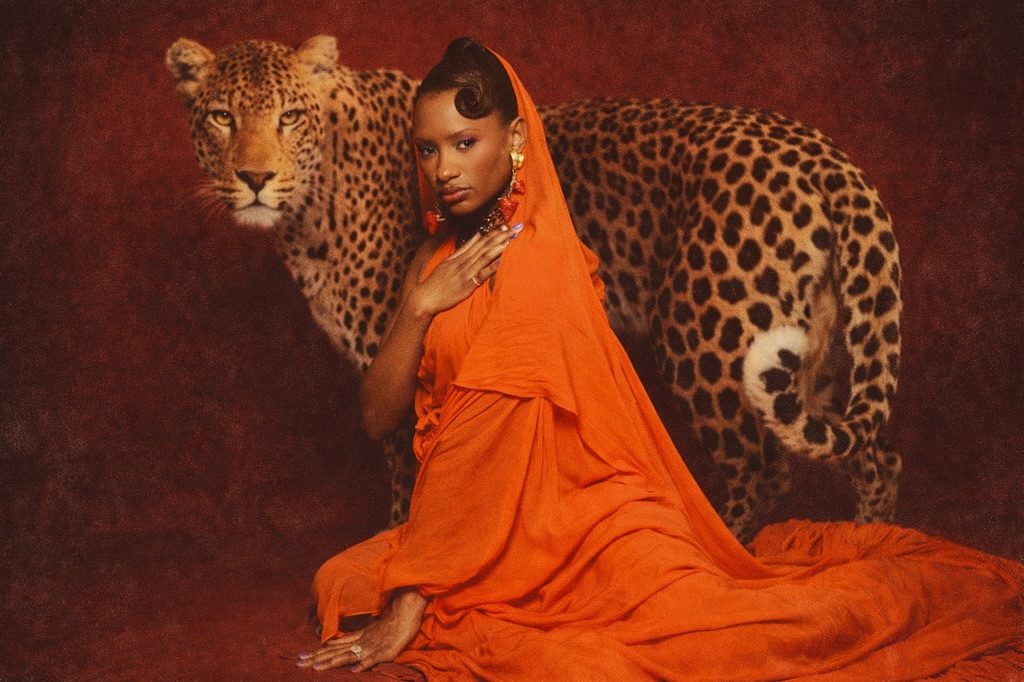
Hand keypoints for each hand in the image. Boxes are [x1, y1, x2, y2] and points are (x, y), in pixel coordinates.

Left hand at [297, 589, 427, 671]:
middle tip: (298, 664)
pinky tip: (353, 671)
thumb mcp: (369, 630)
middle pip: (335, 653)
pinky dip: (363, 664)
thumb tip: (334, 644)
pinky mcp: (386, 651)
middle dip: (316, 660)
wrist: (406, 611)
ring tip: (317, 669)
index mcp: (357, 638)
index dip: (316, 654)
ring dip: (332, 663)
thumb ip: (354, 638)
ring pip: (348, 656)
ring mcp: (372, 647)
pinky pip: (373, 659)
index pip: (333, 648)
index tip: (300, 658)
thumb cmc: (390, 622)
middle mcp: (361, 643)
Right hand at [410, 222, 521, 316]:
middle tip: (513, 229)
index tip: (505, 225)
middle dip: (499, 237)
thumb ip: (464, 248)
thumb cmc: (437, 282)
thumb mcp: (449, 261)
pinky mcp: (466, 286)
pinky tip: (499, 262)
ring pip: (483, 258)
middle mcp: (463, 263)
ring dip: (496, 248)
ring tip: (508, 240)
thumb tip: (477, 235)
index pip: (479, 242)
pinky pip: (479, 276)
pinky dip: (489, 269)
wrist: (425, 298)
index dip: (493, 233)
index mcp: (460, 256)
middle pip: (484, 247)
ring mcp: (465, 273)